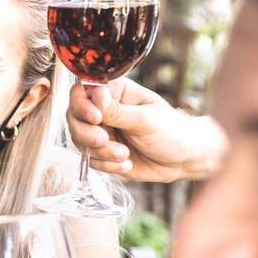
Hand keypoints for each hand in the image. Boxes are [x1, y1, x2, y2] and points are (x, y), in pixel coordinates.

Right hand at [68, 79, 224, 182]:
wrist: (183, 159)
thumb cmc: (171, 131)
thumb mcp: (146, 120)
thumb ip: (118, 111)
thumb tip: (96, 95)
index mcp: (115, 92)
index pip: (83, 91)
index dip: (82, 105)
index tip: (96, 118)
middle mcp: (104, 110)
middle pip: (74, 117)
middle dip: (86, 133)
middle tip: (103, 140)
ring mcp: (102, 132)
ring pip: (79, 141)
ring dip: (100, 152)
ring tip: (124, 155)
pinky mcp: (102, 153)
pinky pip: (91, 160)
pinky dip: (107, 165)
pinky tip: (127, 163)